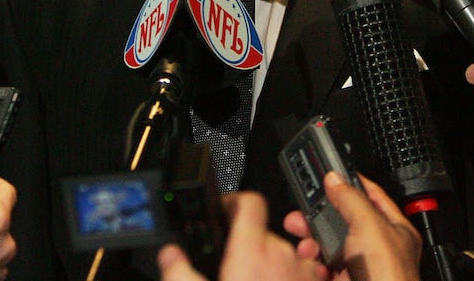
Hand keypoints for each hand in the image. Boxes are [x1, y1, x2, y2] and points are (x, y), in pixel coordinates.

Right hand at [157, 191, 322, 280]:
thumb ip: (179, 272)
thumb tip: (170, 256)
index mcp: (251, 251)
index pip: (250, 203)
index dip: (236, 201)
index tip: (226, 209)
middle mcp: (283, 257)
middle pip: (265, 233)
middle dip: (249, 244)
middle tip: (231, 267)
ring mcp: (303, 275)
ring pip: (286, 256)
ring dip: (271, 265)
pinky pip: (302, 276)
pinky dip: (288, 280)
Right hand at [285, 172, 420, 280]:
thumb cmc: (389, 278)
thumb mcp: (370, 226)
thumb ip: (351, 200)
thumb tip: (336, 180)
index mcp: (393, 230)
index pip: (371, 196)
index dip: (350, 182)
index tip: (329, 173)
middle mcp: (376, 249)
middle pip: (343, 220)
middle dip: (320, 213)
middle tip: (303, 207)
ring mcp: (358, 268)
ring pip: (328, 244)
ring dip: (311, 238)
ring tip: (299, 233)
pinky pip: (321, 267)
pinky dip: (310, 262)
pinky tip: (306, 257)